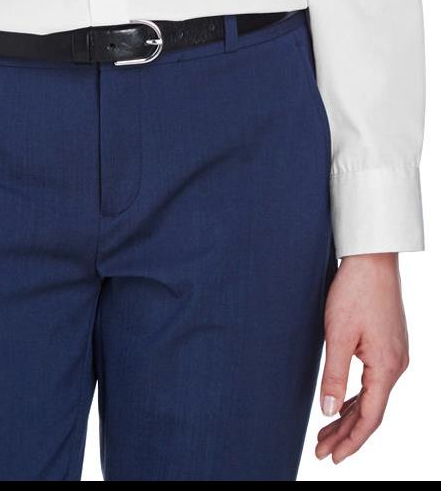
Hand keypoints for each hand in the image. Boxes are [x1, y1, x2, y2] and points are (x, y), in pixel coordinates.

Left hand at [316, 252, 409, 463]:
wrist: (372, 258)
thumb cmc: (354, 291)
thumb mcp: (338, 335)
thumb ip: (333, 376)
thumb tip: (328, 412)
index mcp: (386, 368)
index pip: (369, 418)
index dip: (350, 442)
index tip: (331, 459)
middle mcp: (396, 366)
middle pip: (371, 412)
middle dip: (345, 434)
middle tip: (320, 451)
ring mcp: (395, 355)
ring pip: (372, 397)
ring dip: (349, 416)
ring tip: (326, 434)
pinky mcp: (389, 345)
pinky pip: (374, 382)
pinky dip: (357, 397)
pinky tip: (343, 405)